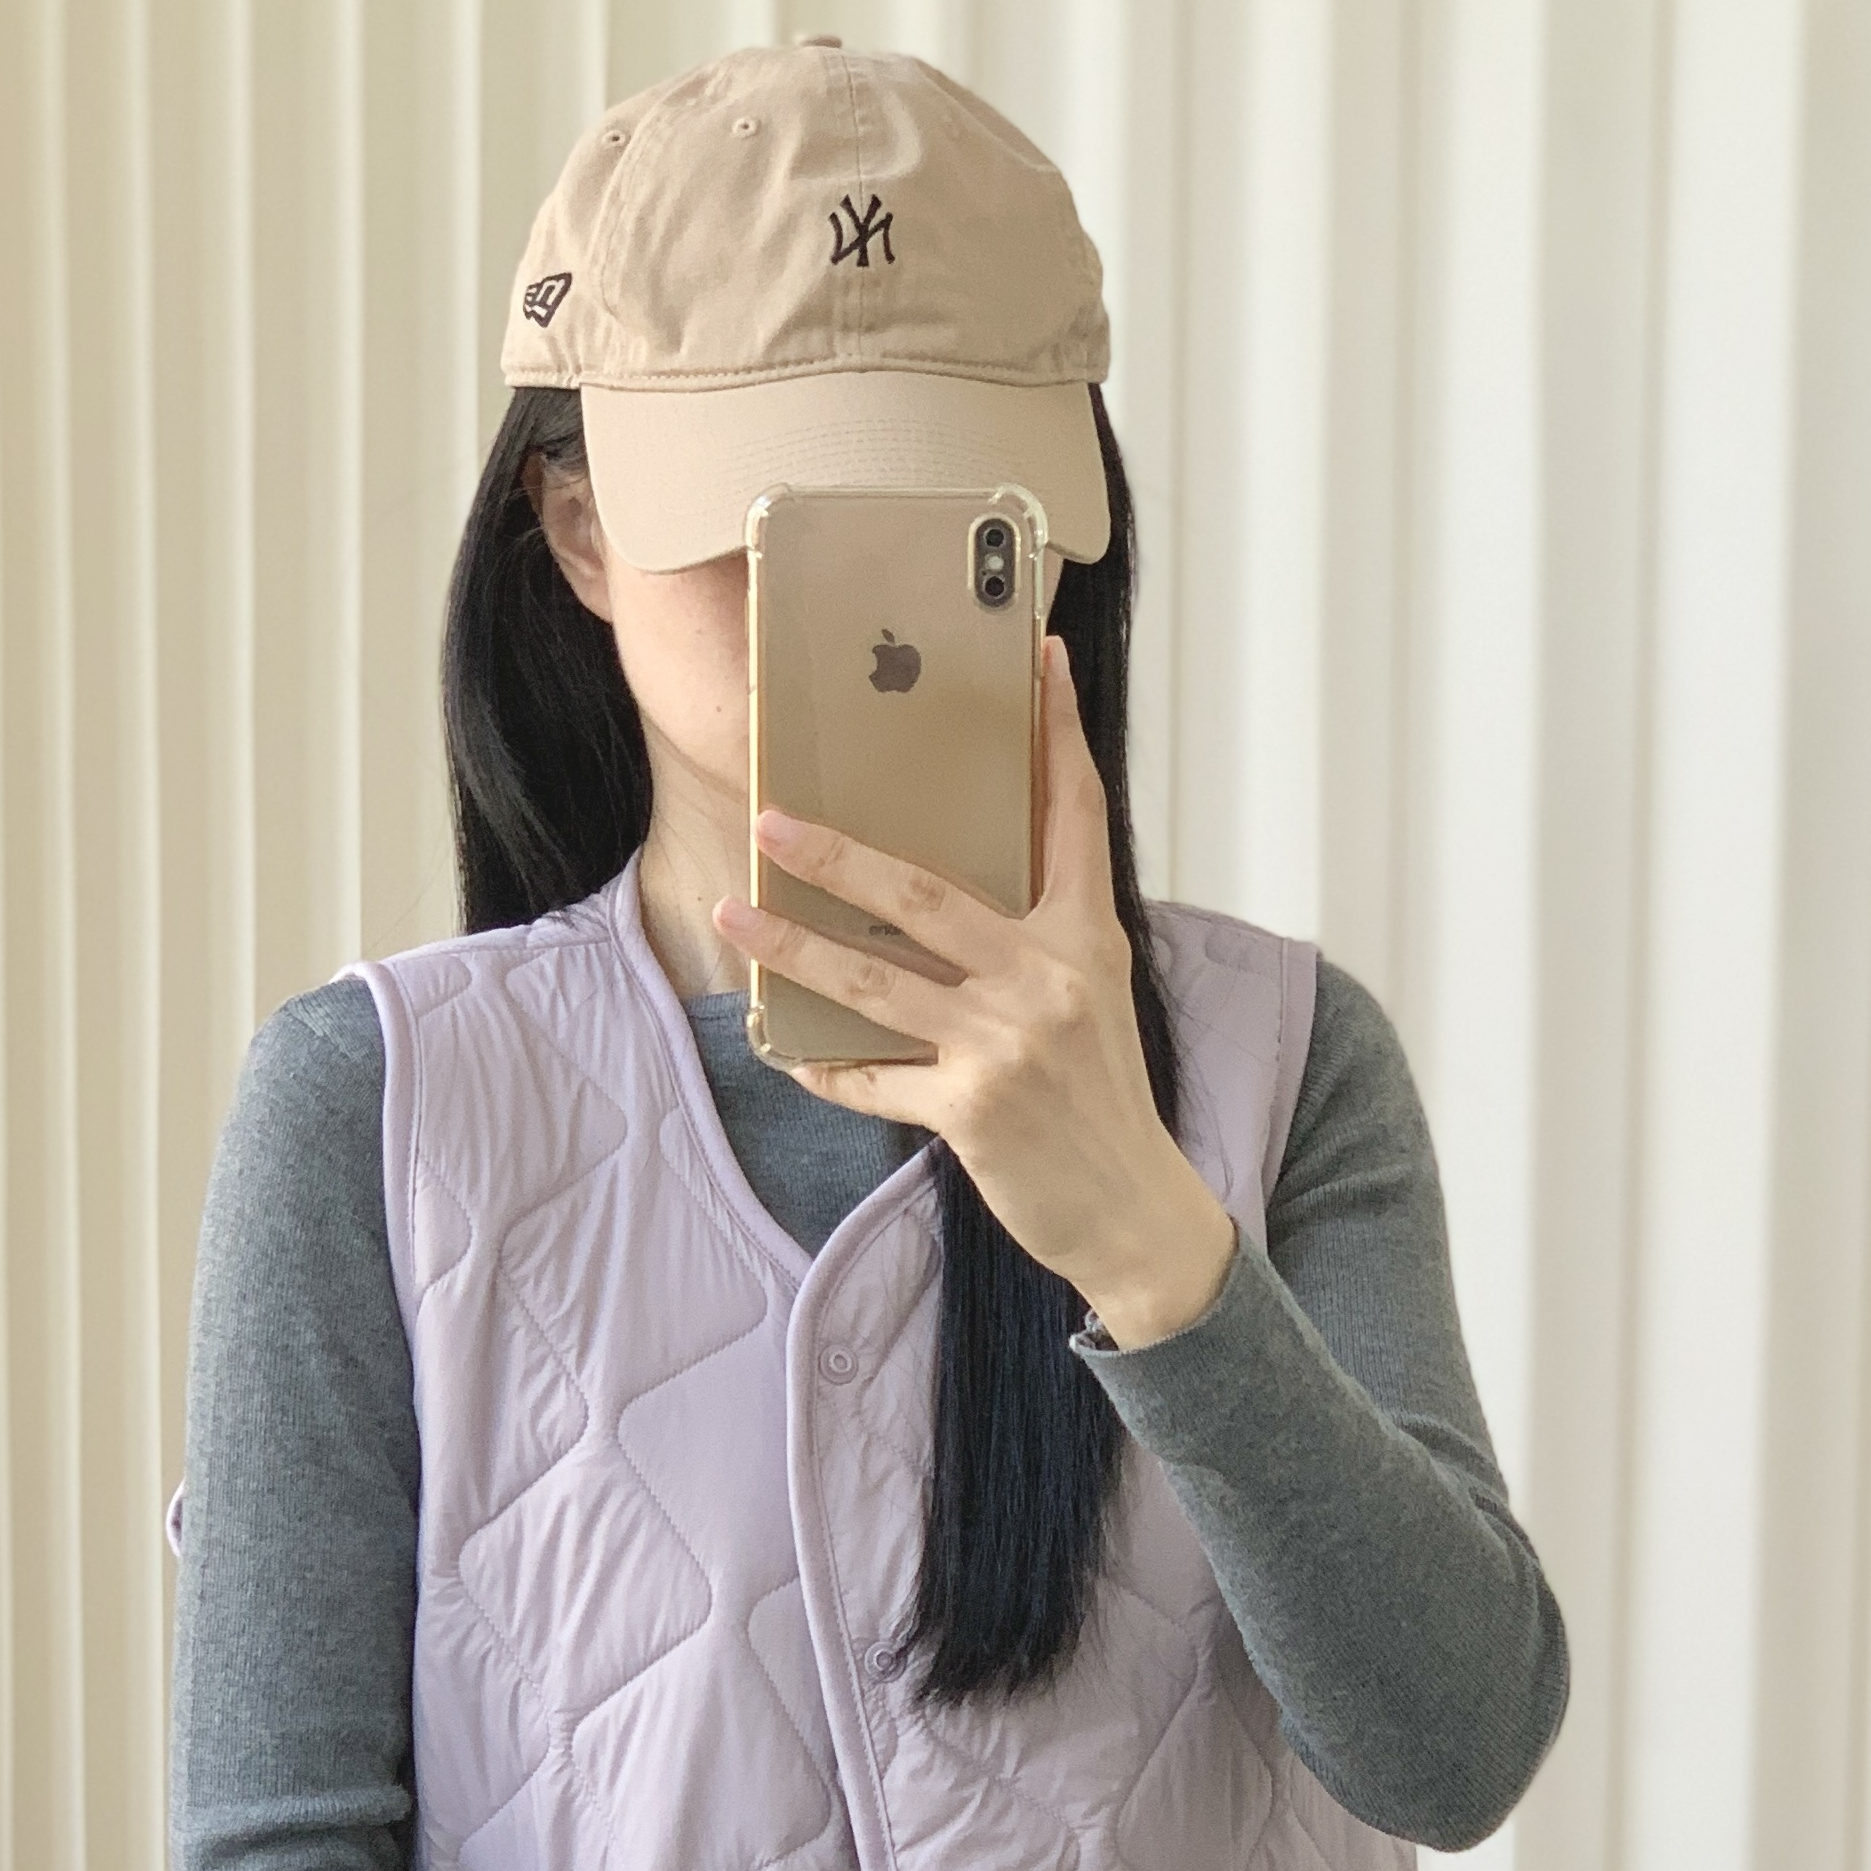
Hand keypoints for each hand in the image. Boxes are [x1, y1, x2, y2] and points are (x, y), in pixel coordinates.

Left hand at [710, 642, 1242, 1348]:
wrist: (1134, 1209)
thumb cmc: (1103, 1098)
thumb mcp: (1094, 997)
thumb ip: (1042, 935)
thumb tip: (957, 884)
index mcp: (1087, 937)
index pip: (1076, 815)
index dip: (1058, 734)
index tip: (1042, 660)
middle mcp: (1049, 978)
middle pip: (926, 893)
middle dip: (838, 853)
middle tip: (773, 817)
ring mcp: (1007, 1044)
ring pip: (876, 980)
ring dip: (794, 946)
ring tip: (736, 909)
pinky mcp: (972, 1108)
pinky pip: (875, 1078)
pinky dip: (825, 1065)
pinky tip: (785, 1047)